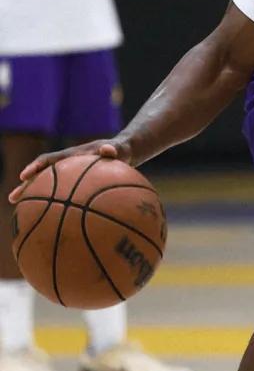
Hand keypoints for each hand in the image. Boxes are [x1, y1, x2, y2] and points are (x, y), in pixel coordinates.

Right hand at [8, 138, 132, 202]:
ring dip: (34, 197)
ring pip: (47, 187)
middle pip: (41, 175)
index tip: (24, 176)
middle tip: (12, 198)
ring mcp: (69, 175)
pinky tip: (50, 221)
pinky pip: (61, 195)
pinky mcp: (74, 184)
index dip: (36, 167)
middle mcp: (66, 164)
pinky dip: (53, 205)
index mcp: (73, 155)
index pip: (50, 159)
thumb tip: (108, 150)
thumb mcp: (120, 149)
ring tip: (20, 212)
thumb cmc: (121, 150)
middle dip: (26, 186)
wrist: (123, 151)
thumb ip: (114, 149)